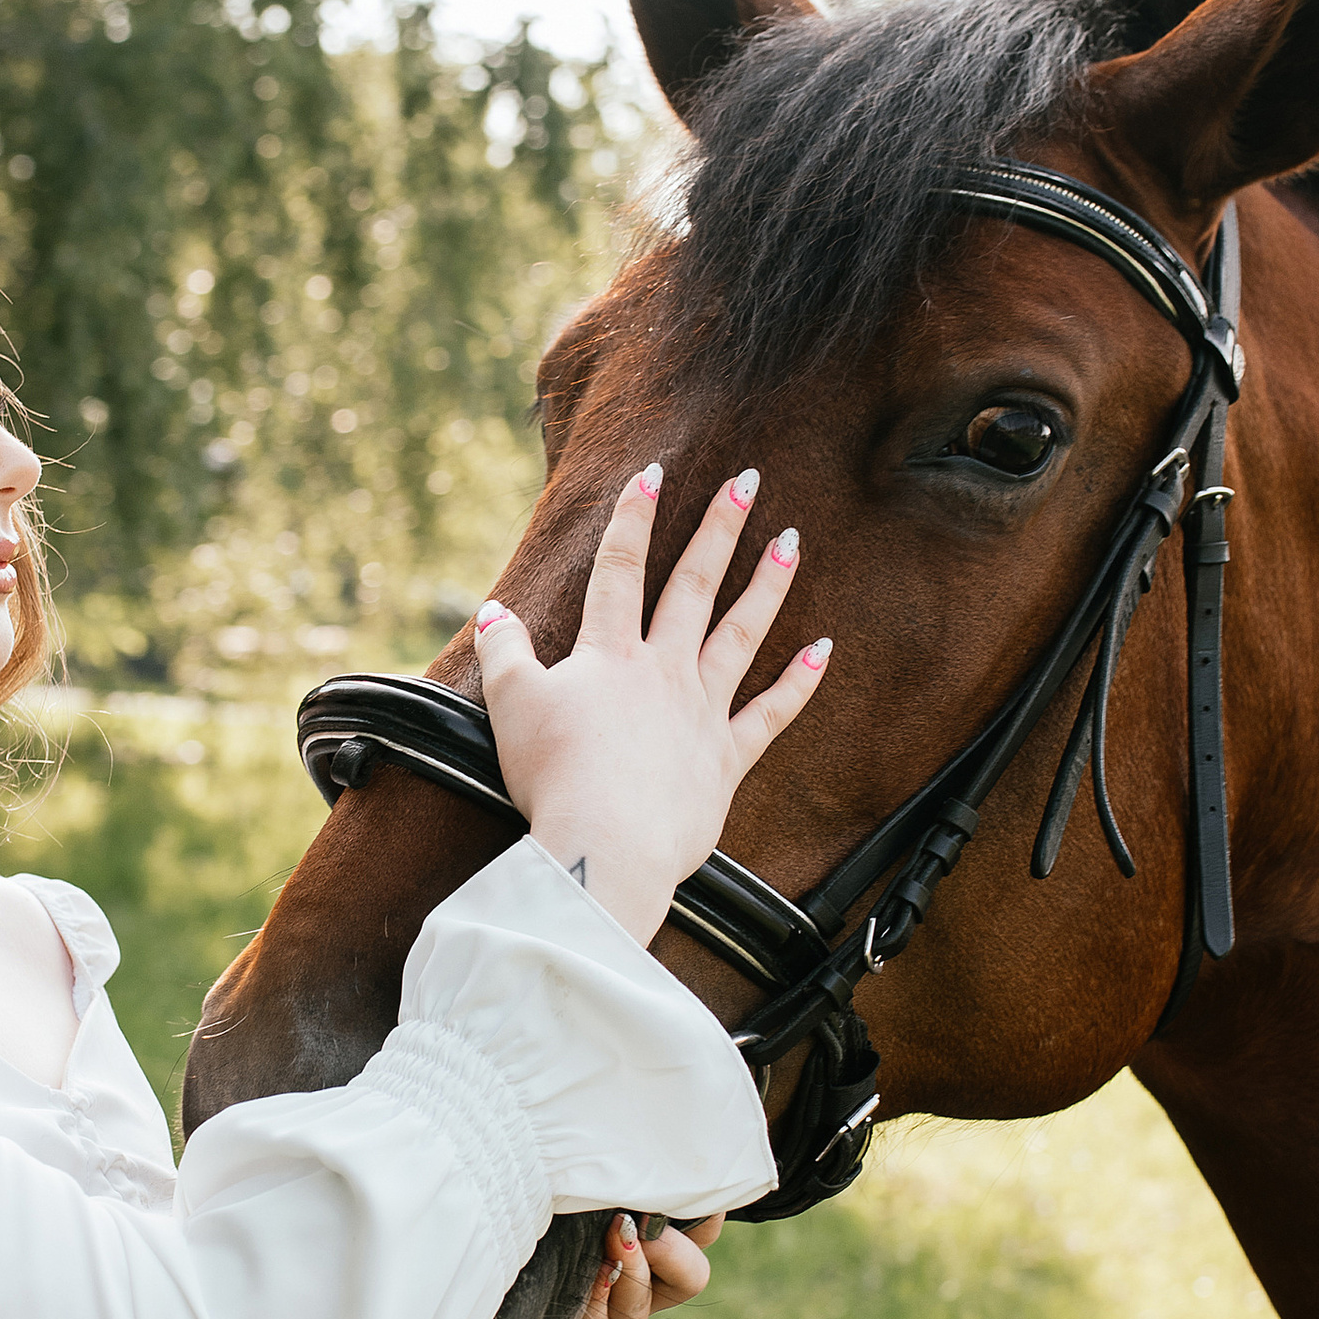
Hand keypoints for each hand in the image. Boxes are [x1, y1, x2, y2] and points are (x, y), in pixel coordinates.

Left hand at [346, 1211, 723, 1318]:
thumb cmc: (478, 1290)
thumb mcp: (528, 1235)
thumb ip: (566, 1205)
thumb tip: (580, 1143)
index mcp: (622, 1265)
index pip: (690, 1237)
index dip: (700, 1214)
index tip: (686, 1183)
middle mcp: (622, 1303)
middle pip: (690, 1275)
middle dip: (676, 1246)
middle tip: (642, 1225)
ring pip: (649, 1300)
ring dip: (636, 1265)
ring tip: (615, 1239)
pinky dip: (598, 1301)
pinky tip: (588, 1276)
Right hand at [473, 465, 829, 942]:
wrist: (605, 845)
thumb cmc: (554, 776)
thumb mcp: (510, 707)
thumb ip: (503, 654)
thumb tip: (494, 610)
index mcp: (609, 655)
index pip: (620, 571)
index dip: (634, 518)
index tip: (653, 473)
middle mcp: (662, 670)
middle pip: (693, 586)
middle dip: (719, 528)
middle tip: (747, 481)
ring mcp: (701, 711)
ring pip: (741, 635)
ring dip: (767, 585)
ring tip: (790, 542)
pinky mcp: (725, 759)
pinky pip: (771, 714)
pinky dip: (800, 683)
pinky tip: (823, 650)